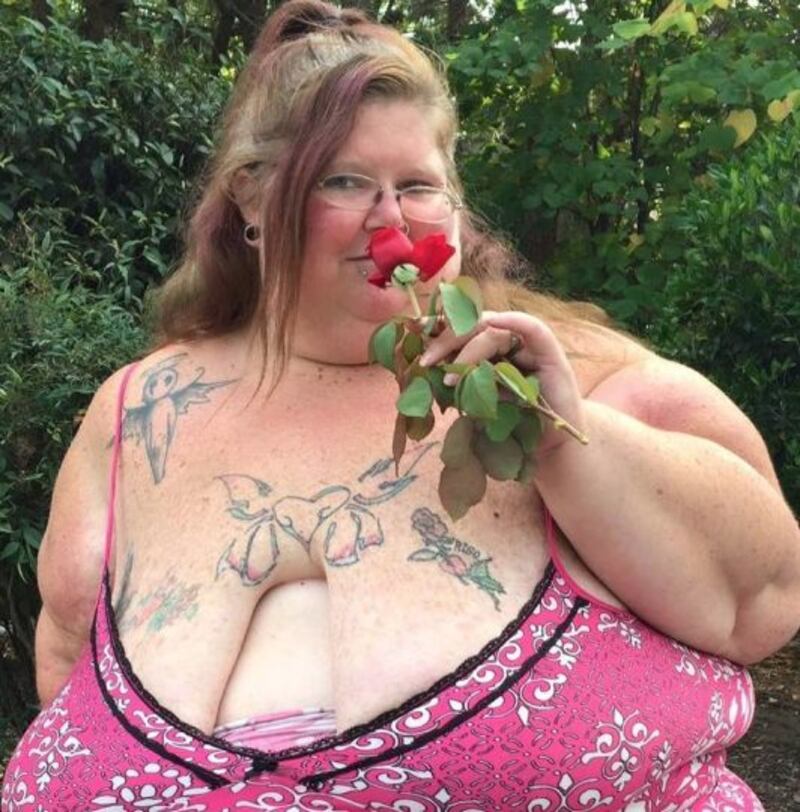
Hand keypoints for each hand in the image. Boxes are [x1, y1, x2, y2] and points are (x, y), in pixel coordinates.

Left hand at [420, 311, 586, 456]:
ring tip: (450, 378)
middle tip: (426, 361)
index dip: (438, 326)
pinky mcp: (551, 354)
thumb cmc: (513, 423)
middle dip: (446, 340)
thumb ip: (458, 383)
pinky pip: (533, 329)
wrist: (549, 446)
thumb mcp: (477, 401)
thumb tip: (425, 372)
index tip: (413, 330)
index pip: (462, 328)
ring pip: (494, 331)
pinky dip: (514, 321)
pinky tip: (496, 322)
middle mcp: (509, 341)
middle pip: (474, 326)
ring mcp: (530, 346)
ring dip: (468, 351)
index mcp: (490, 348)